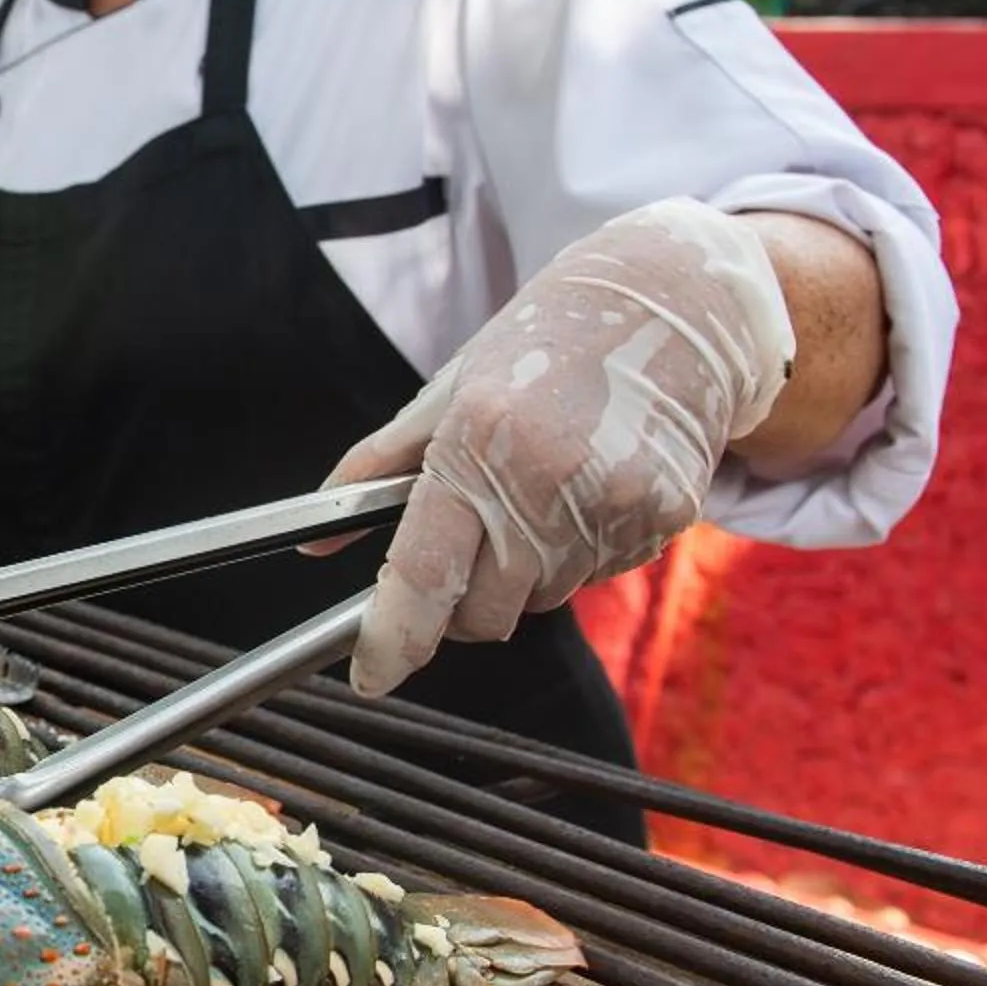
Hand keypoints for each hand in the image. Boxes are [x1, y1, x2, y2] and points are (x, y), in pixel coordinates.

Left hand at [317, 198, 796, 698]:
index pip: (424, 570)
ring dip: (524, 571)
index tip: (372, 674)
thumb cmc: (540, 349)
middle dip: (461, 599)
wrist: (671, 311)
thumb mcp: (446, 391)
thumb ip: (375, 469)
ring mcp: (614, 502)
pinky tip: (586, 491)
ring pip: (540, 598)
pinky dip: (579, 553)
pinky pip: (597, 575)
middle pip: (483, 610)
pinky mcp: (665, 517)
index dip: (394, 636)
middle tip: (470, 538)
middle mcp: (547, 477)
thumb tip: (315, 541)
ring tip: (539, 492)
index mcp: (479, 439)